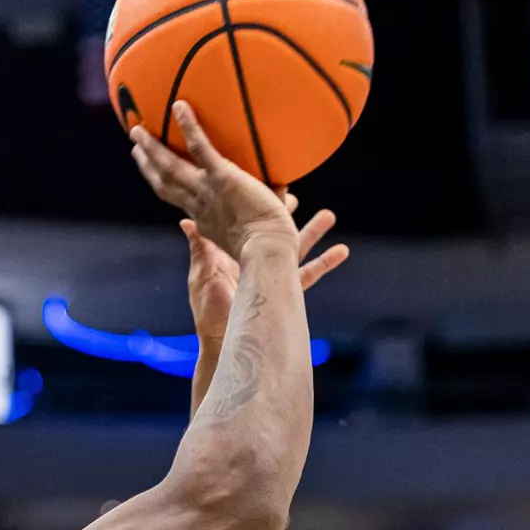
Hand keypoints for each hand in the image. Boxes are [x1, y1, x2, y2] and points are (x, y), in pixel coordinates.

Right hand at [131, 102, 296, 259]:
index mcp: (205, 219)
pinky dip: (189, 127)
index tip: (154, 173)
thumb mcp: (261, 226)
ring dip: (153, 147)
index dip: (162, 185)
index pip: (178, 199)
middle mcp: (199, 205)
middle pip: (164, 183)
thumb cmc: (272, 243)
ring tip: (137, 129)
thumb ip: (269, 204)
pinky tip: (180, 106)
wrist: (269, 248)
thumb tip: (286, 190)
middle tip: (135, 147)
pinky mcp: (221, 177)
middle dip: (147, 165)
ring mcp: (207, 190)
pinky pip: (199, 149)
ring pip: (170, 166)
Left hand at [185, 194, 349, 340]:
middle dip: (286, 213)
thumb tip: (187, 222)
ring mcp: (271, 277)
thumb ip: (201, 250)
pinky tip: (342, 250)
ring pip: (295, 248)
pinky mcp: (285, 293)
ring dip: (312, 232)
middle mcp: (254, 262)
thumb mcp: (203, 277)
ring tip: (329, 215)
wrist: (225, 345)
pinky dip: (326, 263)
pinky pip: (307, 275)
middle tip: (298, 192)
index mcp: (232, 253)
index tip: (265, 184)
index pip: (245, 221)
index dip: (254, 204)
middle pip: (273, 231)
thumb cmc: (209, 313)